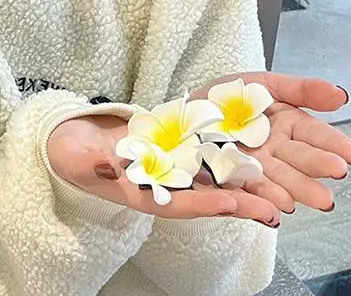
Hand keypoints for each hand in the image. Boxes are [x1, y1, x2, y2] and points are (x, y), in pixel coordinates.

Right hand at [47, 115, 281, 225]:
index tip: (229, 206)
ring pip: (211, 179)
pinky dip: (228, 158)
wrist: (73, 139)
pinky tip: (254, 156)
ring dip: (243, 185)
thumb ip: (93, 163)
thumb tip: (109, 165)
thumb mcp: (76, 158)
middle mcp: (161, 185)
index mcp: (139, 193)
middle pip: (204, 197)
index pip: (174, 203)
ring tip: (279, 195)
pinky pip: (204, 156)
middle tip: (274, 211)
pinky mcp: (174, 150)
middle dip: (238, 203)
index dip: (202, 205)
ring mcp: (169, 168)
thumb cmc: (71, 154)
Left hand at [189, 72, 350, 212]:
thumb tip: (341, 95)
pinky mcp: (221, 185)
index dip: (331, 144)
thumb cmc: (223, 99)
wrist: (179, 114)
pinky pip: (236, 195)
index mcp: (282, 127)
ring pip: (269, 183)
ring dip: (285, 192)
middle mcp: (269, 153)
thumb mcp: (262, 83)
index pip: (311, 135)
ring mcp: (246, 170)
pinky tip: (268, 210)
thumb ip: (301, 89)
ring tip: (297, 200)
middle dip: (313, 170)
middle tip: (335, 174)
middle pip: (294, 162)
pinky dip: (252, 204)